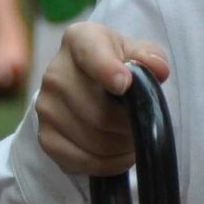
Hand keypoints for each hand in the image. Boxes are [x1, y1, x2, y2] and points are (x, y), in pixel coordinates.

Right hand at [35, 22, 172, 174]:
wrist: (91, 88)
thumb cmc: (121, 66)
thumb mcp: (139, 53)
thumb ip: (150, 57)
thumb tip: (157, 69)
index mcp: (80, 39)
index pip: (90, 52)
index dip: (107, 70)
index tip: (124, 85)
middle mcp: (55, 72)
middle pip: (97, 109)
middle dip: (128, 124)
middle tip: (141, 125)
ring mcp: (46, 106)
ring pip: (93, 139)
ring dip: (121, 146)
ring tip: (132, 138)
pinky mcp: (46, 137)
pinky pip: (81, 160)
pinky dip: (108, 163)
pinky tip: (119, 154)